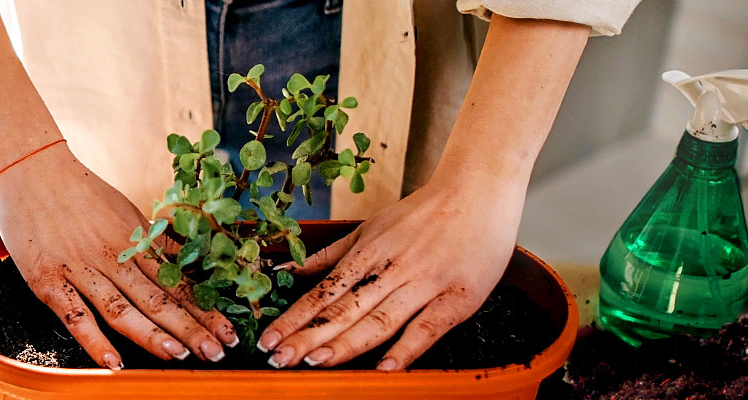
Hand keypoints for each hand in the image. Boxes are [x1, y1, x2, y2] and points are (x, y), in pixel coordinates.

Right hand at [0, 145, 237, 368]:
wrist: (30, 166)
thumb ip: (153, 243)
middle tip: (217, 352)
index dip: (205, 310)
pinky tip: (113, 361)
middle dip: (191, 328)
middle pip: (158, 300)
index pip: (177, 283)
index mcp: (135, 242)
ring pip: (122, 309)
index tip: (228, 331)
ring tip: (178, 356)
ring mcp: (80, 270)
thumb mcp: (127, 213)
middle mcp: (113, 258)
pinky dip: (93, 340)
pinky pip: (74, 315)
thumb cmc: (79, 190)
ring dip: (152, 335)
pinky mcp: (49, 280)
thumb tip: (188, 262)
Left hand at [258, 178, 526, 369]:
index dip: (294, 318)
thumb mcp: (372, 226)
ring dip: (345, 344)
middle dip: (307, 336)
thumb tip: (285, 270)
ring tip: (314, 363)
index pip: (323, 292)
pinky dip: (406, 349)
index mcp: (369, 252)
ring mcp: (425, 283)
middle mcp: (392, 269)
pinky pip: (428, 327)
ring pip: (379, 319)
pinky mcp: (458, 298)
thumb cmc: (425, 211)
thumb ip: (331, 253)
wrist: (480, 187)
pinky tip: (385, 369)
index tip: (267, 339)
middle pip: (344, 309)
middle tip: (277, 359)